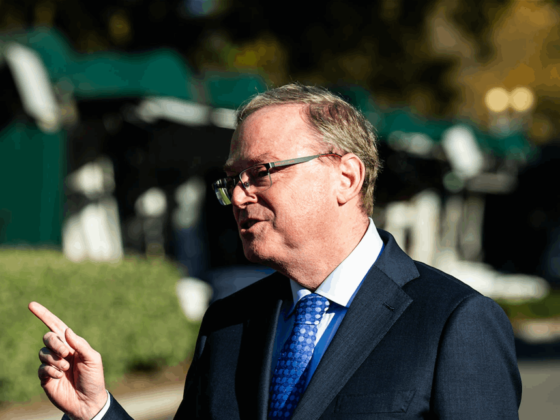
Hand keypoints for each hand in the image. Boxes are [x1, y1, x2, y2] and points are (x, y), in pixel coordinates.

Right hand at [29, 302, 107, 419]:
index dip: (44, 315)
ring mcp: (52, 364)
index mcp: (72, 343)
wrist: (88, 401)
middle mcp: (60, 351)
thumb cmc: (94, 378)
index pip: (56, 326)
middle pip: (48, 337)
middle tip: (66, 353)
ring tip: (66, 369)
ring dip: (55, 360)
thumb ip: (80, 344)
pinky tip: (60, 377)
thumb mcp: (93, 359)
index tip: (31, 305)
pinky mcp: (45, 377)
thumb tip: (66, 330)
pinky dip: (51, 371)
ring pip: (43, 353)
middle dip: (55, 343)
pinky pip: (41, 369)